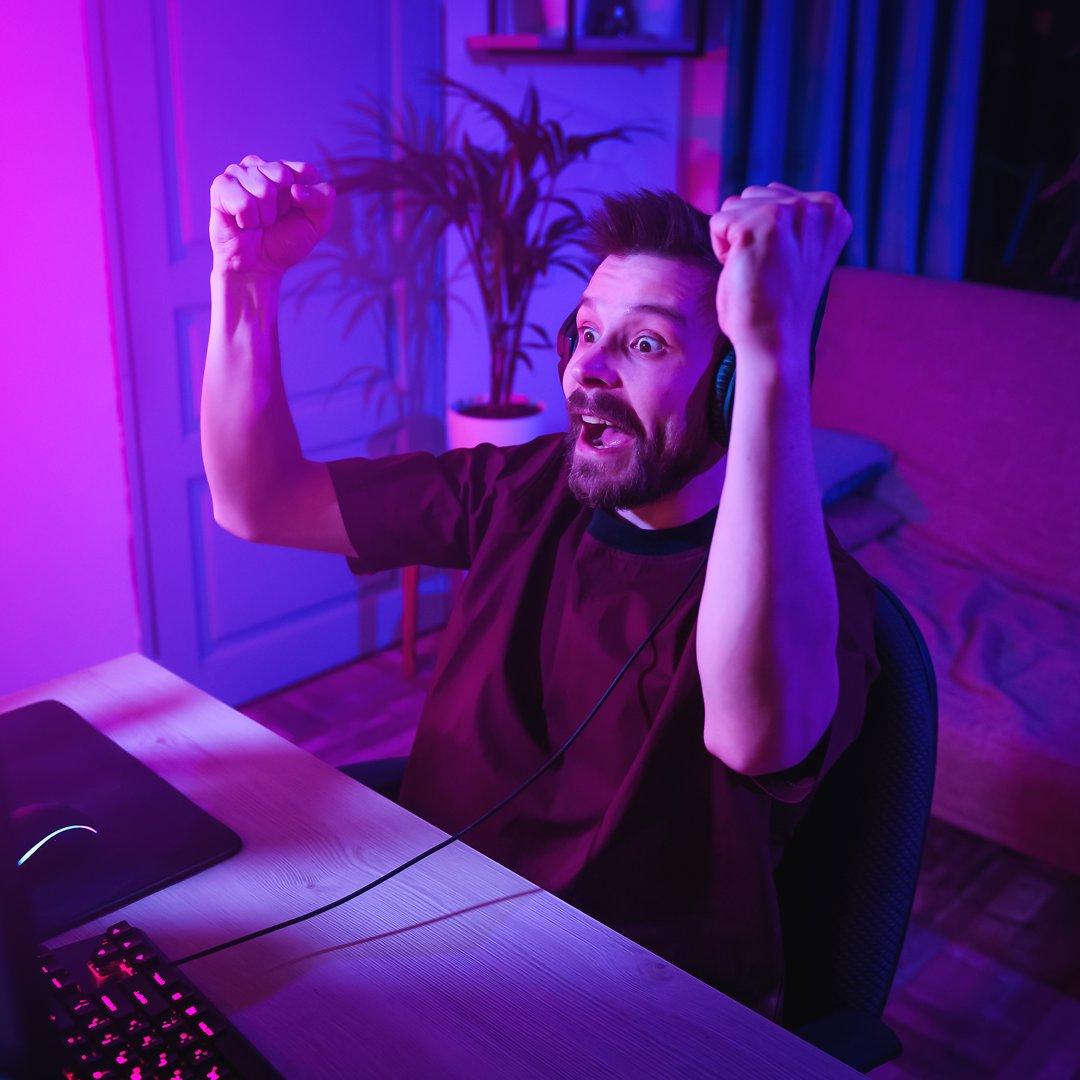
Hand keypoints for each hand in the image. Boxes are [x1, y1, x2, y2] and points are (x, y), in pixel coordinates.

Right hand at [209, 154, 335, 278]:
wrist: (257, 268)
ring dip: (264, 217)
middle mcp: (261, 166)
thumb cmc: (285, 243)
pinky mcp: (221, 186)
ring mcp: (238, 173)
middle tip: (272, 219)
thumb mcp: (316, 224)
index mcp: (286, 171)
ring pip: (264, 190)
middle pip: (282, 175)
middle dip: (282, 207)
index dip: (305, 199)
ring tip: (257, 223)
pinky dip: (248, 221)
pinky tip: (243, 223)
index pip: (306, 170)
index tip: (295, 213)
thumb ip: (323, 200)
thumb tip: (295, 188)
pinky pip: (244, 202)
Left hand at [709, 182, 851, 373]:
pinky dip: (720, 250)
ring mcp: (789, 213)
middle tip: (766, 269)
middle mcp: (816, 206)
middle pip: (753, 195)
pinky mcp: (758, 227)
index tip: (781, 263)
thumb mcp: (797, 247)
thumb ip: (789, 218)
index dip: (766, 232)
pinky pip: (718, 223)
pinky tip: (743, 272)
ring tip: (755, 269)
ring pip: (734, 205)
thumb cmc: (778, 303)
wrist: (774, 340)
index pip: (774, 196)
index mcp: (832, 210)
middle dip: (748, 230)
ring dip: (734, 239)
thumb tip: (755, 194)